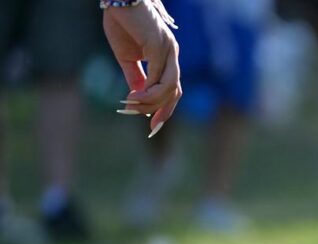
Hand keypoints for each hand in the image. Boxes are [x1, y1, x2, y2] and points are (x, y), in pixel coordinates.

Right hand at [103, 0, 181, 136]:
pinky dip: (148, 89)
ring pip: (169, 87)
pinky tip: (134, 95)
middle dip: (160, 111)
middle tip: (141, 119)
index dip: (165, 109)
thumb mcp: (126, 56)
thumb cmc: (122, 22)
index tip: (152, 126)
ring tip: (132, 104)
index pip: (173, 90)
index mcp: (166, 58)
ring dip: (151, 101)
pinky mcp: (158, 45)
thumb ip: (135, 76)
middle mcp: (171, 55)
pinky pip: (158, 74)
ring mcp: (167, 50)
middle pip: (174, 92)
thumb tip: (136, 97)